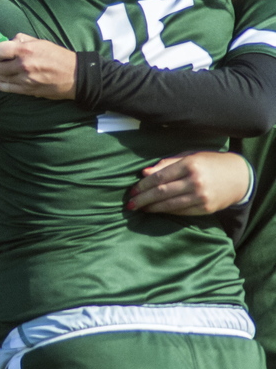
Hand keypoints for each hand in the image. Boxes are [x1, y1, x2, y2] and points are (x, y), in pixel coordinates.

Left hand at [0, 34, 76, 98]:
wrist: (74, 76)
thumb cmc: (57, 56)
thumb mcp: (41, 42)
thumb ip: (22, 40)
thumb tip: (7, 41)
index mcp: (26, 50)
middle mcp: (23, 65)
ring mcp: (24, 79)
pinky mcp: (26, 90)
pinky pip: (5, 88)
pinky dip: (0, 83)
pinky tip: (1, 80)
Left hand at [128, 151, 250, 214]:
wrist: (239, 177)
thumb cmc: (209, 163)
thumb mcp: (189, 156)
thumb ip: (166, 164)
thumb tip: (144, 173)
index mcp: (189, 165)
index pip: (159, 177)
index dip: (143, 185)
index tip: (132, 190)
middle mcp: (195, 181)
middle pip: (161, 192)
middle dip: (143, 199)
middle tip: (130, 204)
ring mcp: (201, 196)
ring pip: (169, 204)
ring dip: (152, 208)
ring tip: (140, 209)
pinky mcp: (205, 208)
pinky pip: (181, 211)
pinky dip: (166, 211)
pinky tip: (156, 211)